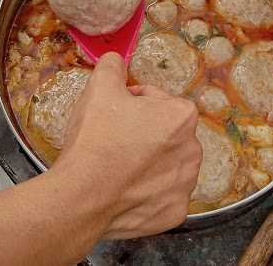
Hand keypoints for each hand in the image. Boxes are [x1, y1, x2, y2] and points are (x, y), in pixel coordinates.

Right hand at [53, 53, 201, 238]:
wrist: (80, 197)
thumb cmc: (95, 141)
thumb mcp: (100, 86)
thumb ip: (112, 65)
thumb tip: (115, 60)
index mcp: (182, 116)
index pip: (157, 99)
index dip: (133, 102)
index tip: (116, 111)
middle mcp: (192, 150)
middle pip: (165, 131)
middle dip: (144, 131)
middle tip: (115, 137)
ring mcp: (184, 185)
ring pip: (165, 163)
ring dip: (147, 161)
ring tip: (118, 164)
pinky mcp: (173, 213)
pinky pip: (161, 196)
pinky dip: (146, 193)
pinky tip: (125, 189)